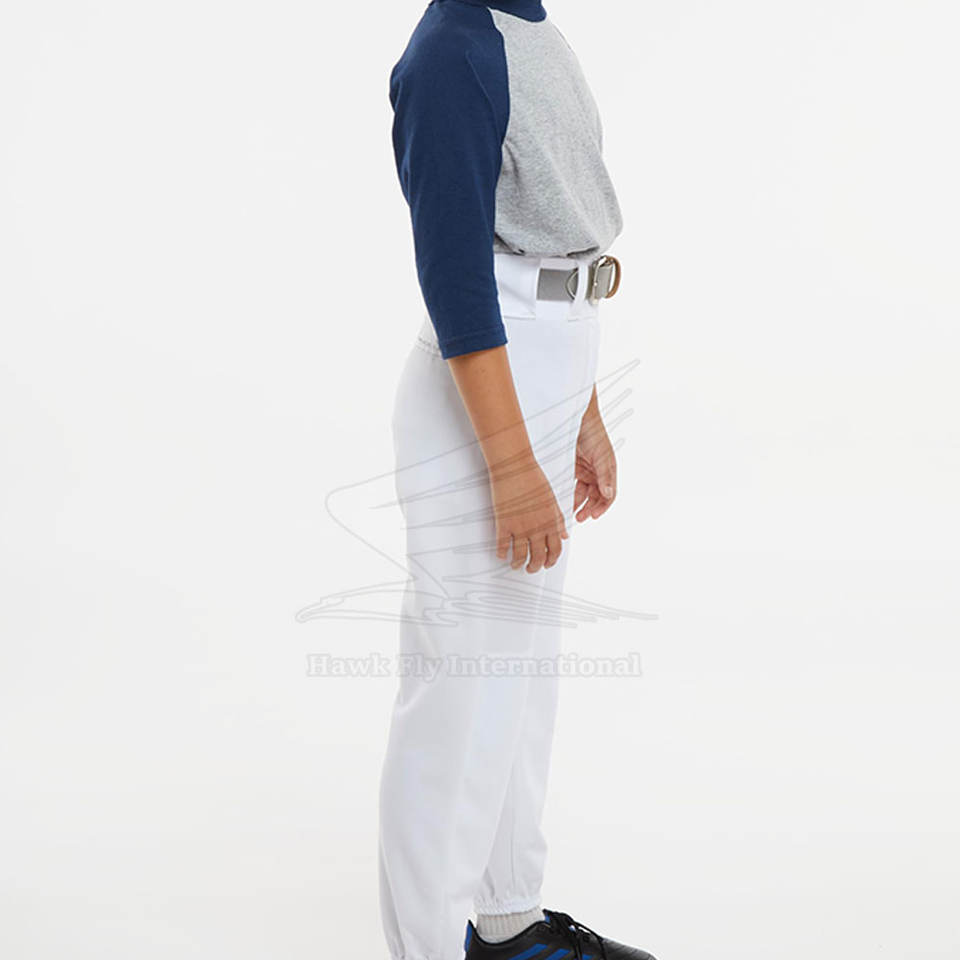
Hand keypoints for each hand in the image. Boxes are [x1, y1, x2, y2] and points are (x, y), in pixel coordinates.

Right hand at [489, 454, 568, 572]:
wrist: (515, 466)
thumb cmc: (534, 478)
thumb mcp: (552, 499)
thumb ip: (559, 519)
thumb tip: (565, 536)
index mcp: (551, 521)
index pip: (556, 548)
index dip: (552, 560)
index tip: (547, 564)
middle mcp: (537, 527)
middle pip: (538, 556)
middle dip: (535, 566)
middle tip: (531, 569)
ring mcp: (520, 527)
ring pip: (520, 555)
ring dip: (518, 564)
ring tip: (516, 565)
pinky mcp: (504, 524)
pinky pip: (503, 546)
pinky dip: (502, 553)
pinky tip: (501, 555)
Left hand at [573, 407, 616, 521]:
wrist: (576, 416)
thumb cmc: (592, 433)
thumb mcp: (600, 455)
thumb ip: (604, 476)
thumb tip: (609, 495)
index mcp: (608, 470)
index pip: (609, 494)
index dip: (602, 507)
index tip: (593, 515)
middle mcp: (598, 472)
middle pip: (595, 497)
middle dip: (589, 508)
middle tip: (580, 518)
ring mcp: (585, 470)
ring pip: (582, 493)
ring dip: (578, 504)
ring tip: (571, 514)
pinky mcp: (572, 467)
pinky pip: (571, 485)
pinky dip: (568, 494)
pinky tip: (563, 501)